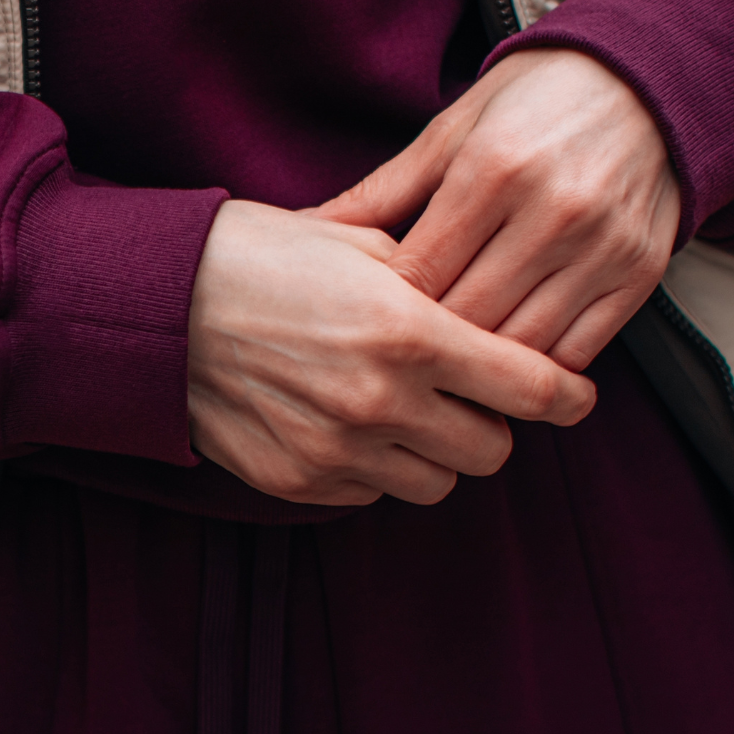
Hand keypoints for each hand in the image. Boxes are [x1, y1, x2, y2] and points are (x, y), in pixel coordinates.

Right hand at [186, 200, 595, 505]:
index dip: (568, 395)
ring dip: (435, 451)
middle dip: (490, 421)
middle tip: (470, 392)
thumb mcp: (360, 240)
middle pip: (492, 449)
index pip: (531, 388)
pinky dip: (375, 465)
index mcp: (410, 331)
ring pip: (437, 483)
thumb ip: (437, 280)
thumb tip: (495, 307)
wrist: (157, 302)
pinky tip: (349, 421)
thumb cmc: (260, 254)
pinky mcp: (299, 480)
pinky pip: (372, 493)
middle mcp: (382, 400)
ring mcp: (339, 449)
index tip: (576, 396)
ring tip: (406, 409)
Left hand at [315, 48, 678, 369]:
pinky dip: (538, 368)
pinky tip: (508, 366)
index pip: (419, 274)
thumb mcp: (452, 128)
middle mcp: (553, 211)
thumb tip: (304, 231)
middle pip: (467, 318)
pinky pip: (580, 352)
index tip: (361, 325)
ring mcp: (603, 247)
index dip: (384, 310)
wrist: (648, 81)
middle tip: (391, 366)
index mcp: (493, 169)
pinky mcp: (641, 273)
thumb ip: (383, 191)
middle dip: (425, 348)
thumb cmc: (532, 101)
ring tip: (443, 376)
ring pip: (523, 347)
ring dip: (480, 370)